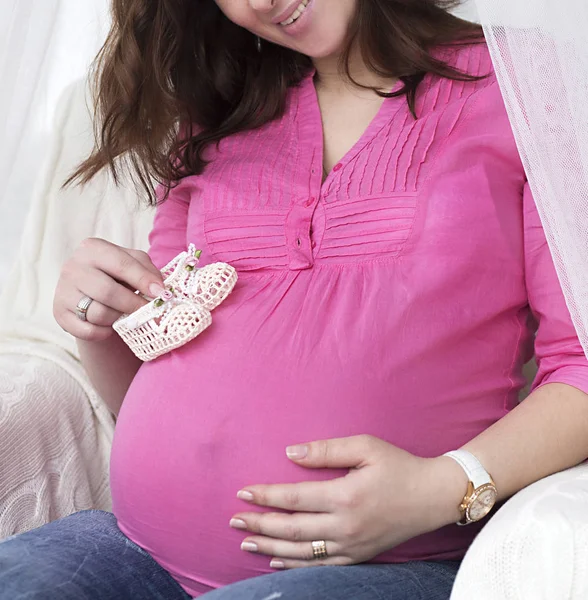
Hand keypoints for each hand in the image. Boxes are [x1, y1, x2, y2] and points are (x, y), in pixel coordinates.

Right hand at [53, 237, 165, 341]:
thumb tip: (159, 290)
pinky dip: (105, 332)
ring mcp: (63, 291)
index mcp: (92, 248)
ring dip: (118, 318)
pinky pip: (88, 331)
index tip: (160, 293)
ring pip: (98, 313)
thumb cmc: (118, 276)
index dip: (143, 280)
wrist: (92, 294)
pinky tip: (110, 324)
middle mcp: (73, 267)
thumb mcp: (134, 264)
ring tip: (123, 313)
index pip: (121, 264)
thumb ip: (148, 271)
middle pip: (107, 292)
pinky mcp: (59, 314)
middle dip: (133, 304)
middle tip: (149, 311)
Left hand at [230, 435, 465, 568]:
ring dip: (270, 547)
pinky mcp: (359, 555)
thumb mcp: (365, 446)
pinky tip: (277, 560)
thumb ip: (326, 450)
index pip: (294, 499)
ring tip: (245, 543)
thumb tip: (290, 454)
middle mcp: (345, 526)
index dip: (265, 496)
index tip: (242, 492)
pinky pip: (321, 565)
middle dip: (258, 524)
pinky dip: (295, 564)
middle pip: (291, 529)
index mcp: (345, 496)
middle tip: (233, 521)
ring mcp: (352, 545)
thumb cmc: (398, 465)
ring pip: (301, 552)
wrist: (433, 496)